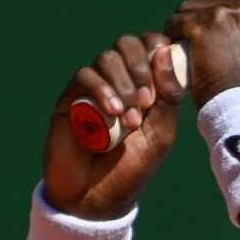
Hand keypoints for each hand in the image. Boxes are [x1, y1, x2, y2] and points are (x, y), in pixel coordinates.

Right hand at [43, 33, 183, 218]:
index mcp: (148, 85)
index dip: (158, 52)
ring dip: (124, 85)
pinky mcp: (71, 97)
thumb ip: (168, 95)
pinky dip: (102, 89)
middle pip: (128, 43)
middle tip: (147, 102)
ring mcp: (95, 87)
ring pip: (108, 57)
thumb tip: (164, 53)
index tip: (164, 80)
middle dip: (141, 67)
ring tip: (130, 119)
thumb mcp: (161, 133)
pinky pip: (85, 75)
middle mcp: (120, 81)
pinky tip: (112, 113)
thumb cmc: (133, 167)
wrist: (96, 196)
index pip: (152, 46)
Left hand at [167, 0, 239, 107]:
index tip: (230, 1)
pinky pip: (178, 19)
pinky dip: (175, 34)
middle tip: (210, 34)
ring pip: (192, 2)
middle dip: (206, 6)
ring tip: (198, 47)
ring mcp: (232, 12)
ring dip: (188, 22)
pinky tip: (185, 51)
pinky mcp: (205, 25)